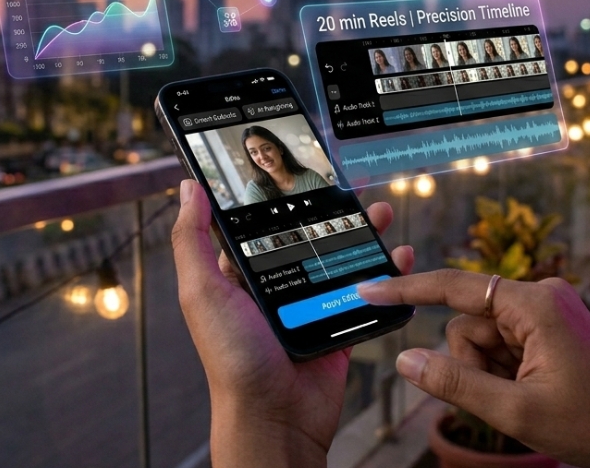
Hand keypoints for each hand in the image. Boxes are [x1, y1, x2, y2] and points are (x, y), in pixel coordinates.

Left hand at [170, 182, 413, 467]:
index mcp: (239, 277)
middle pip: (308, 238)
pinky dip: (386, 274)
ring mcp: (310, 307)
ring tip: (383, 213)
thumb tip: (188, 189)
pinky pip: (367, 293)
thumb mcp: (202, 292)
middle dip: (332, 213)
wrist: (275, 417)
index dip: (278, 200)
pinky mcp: (340, 326)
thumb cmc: (232, 360)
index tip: (299, 171)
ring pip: (341, 260)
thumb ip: (193, 241)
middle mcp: (275, 288)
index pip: (260, 227)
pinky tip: (401, 255)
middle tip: (353, 188)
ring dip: (364, 235)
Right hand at [357, 271, 589, 467]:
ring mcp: (548, 311)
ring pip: (483, 337)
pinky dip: (506, 371)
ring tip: (527, 398)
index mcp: (536, 304)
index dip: (408, 290)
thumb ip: (455, 384)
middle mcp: (542, 296)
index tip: (370, 288)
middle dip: (474, 363)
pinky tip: (535, 392)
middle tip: (509, 397)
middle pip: (468, 322)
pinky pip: (504, 344)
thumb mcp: (516, 411)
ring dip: (491, 372)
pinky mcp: (552, 327)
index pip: (456, 287)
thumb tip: (405, 361)